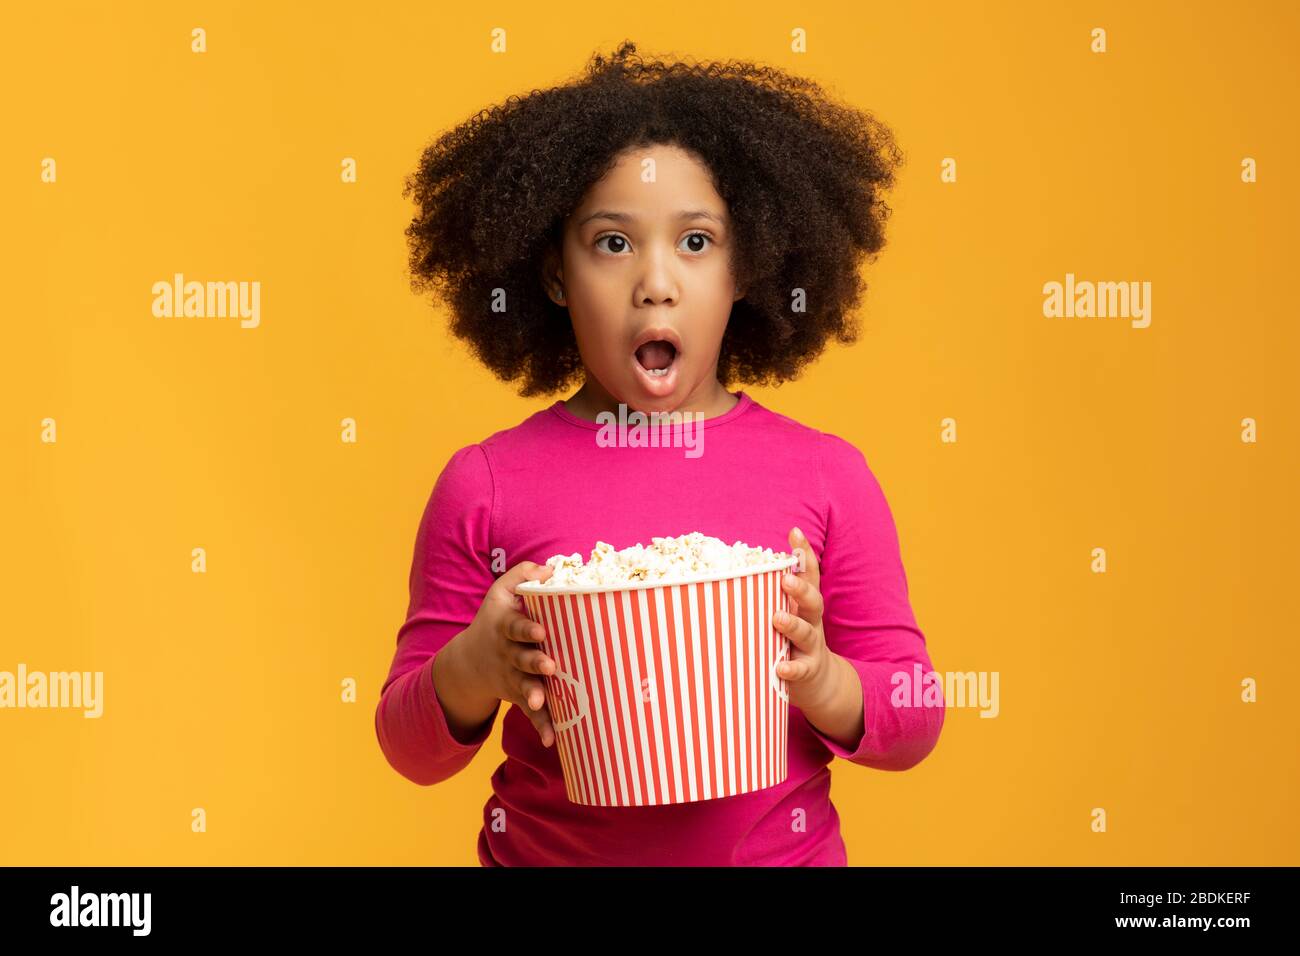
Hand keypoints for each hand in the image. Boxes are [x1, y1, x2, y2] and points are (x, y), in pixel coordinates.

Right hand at [463, 560, 559, 747]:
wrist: (469, 662)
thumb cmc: (495, 621)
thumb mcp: (500, 593)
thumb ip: (522, 575)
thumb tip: (551, 568)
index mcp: (505, 627)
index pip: (516, 626)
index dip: (528, 628)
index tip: (542, 630)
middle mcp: (508, 654)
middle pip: (522, 658)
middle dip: (535, 662)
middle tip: (551, 665)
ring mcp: (512, 677)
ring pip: (524, 687)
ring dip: (533, 695)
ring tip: (541, 701)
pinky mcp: (519, 696)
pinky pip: (530, 713)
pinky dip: (540, 726)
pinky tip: (550, 739)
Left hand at [772, 527, 835, 709]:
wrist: (819, 683)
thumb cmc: (792, 641)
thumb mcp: (788, 614)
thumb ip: (769, 594)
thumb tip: (737, 568)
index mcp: (803, 604)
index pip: (808, 575)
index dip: (803, 553)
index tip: (794, 532)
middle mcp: (811, 621)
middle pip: (813, 600)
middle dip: (800, 588)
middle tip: (785, 579)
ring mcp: (811, 646)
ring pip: (806, 632)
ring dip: (793, 624)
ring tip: (777, 619)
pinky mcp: (808, 671)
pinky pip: (801, 669)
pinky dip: (791, 668)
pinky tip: (780, 667)